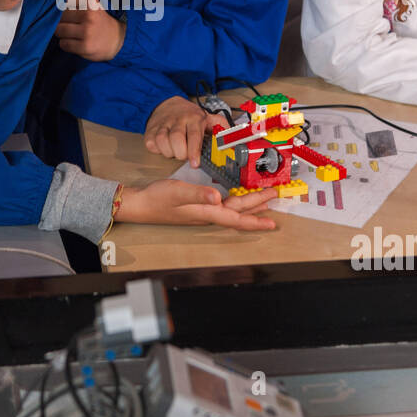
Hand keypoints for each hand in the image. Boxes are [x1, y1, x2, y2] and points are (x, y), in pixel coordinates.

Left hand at [54, 0, 125, 60]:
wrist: (117, 41)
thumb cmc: (100, 22)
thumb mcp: (93, 6)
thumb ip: (76, 1)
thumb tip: (58, 1)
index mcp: (91, 3)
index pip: (66, 0)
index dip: (63, 7)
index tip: (68, 11)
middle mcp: (89, 16)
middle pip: (60, 17)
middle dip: (61, 21)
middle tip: (70, 25)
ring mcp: (87, 32)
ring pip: (59, 31)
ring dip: (62, 34)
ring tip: (72, 34)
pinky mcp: (85, 46)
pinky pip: (64, 44)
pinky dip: (65, 44)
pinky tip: (74, 42)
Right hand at [117, 179, 277, 230]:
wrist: (141, 204)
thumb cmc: (158, 198)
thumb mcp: (177, 193)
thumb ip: (197, 194)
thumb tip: (217, 197)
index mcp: (207, 212)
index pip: (236, 218)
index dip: (255, 221)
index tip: (272, 224)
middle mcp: (208, 214)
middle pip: (238, 212)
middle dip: (258, 205)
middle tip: (275, 196)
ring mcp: (204, 211)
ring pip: (232, 208)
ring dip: (250, 204)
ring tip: (265, 200)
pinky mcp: (199, 206)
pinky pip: (224, 205)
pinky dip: (236, 201)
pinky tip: (238, 197)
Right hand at [144, 96, 226, 166]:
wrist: (165, 103)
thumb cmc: (189, 115)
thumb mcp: (208, 117)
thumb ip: (222, 127)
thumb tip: (235, 140)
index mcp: (194, 118)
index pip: (194, 136)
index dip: (194, 151)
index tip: (195, 164)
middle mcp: (178, 120)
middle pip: (176, 140)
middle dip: (181, 153)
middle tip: (184, 155)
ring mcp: (163, 124)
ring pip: (162, 142)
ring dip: (169, 152)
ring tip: (175, 151)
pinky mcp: (151, 130)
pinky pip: (151, 144)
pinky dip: (157, 150)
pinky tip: (164, 147)